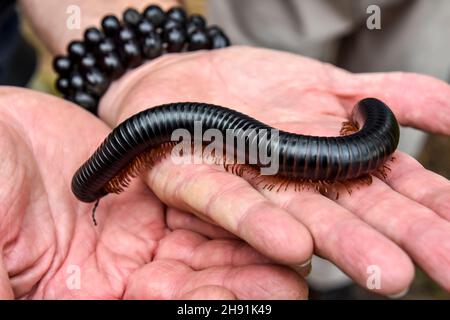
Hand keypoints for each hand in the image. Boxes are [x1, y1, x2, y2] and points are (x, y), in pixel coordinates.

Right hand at [0, 87, 307, 298]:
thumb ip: (23, 292)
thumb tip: (53, 308)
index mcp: (86, 297)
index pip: (159, 313)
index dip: (201, 311)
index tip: (239, 304)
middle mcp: (124, 275)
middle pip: (195, 288)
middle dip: (242, 288)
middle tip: (291, 285)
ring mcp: (143, 234)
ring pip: (207, 246)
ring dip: (250, 249)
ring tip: (297, 249)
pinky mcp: (157, 193)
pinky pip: (202, 202)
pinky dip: (233, 208)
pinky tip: (269, 209)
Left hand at [100, 46, 449, 295]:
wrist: (188, 81)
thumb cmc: (262, 88)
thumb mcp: (338, 85)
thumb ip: (399, 97)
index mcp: (336, 164)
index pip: (396, 191)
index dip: (431, 214)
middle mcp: (302, 183)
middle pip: (356, 211)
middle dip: (398, 239)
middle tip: (434, 272)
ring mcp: (255, 182)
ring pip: (303, 215)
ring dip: (342, 243)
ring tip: (381, 272)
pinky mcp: (200, 179)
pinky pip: (229, 201)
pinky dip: (259, 223)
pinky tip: (292, 244)